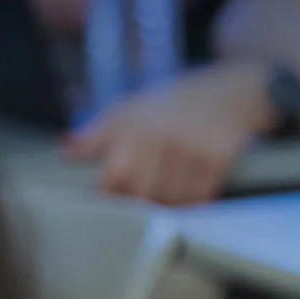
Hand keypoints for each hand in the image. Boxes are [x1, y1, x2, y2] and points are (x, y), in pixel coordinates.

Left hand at [64, 63, 274, 205]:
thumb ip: (98, 131)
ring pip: (170, 199)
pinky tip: (185, 197)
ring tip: (160, 200)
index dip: (108, 193)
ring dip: (163, 207)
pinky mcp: (217, 160)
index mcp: (136, 122)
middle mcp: (163, 136)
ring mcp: (191, 149)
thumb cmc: (178, 101)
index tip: (107, 200)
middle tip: (136, 204)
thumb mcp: (133, 106)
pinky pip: (198, 198)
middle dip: (136, 204)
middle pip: (141, 191)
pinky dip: (190, 204)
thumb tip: (65, 151)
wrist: (234, 91)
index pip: (114, 172)